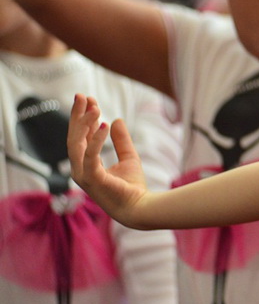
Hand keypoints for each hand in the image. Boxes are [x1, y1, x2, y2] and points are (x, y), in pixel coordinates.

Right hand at [67, 94, 148, 226]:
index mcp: (86, 165)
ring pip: (76, 144)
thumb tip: (117, 120)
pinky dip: (96, 139)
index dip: (81, 117)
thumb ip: (121, 141)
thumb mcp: (129, 157)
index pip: (79, 137)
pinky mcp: (93, 179)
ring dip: (84, 123)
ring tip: (95, 107)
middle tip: (82, 95)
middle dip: (77, 115)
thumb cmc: (132, 187)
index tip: (88, 99)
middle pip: (73, 137)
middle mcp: (80, 169)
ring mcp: (83, 175)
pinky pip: (90, 156)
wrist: (140, 207)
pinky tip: (104, 125)